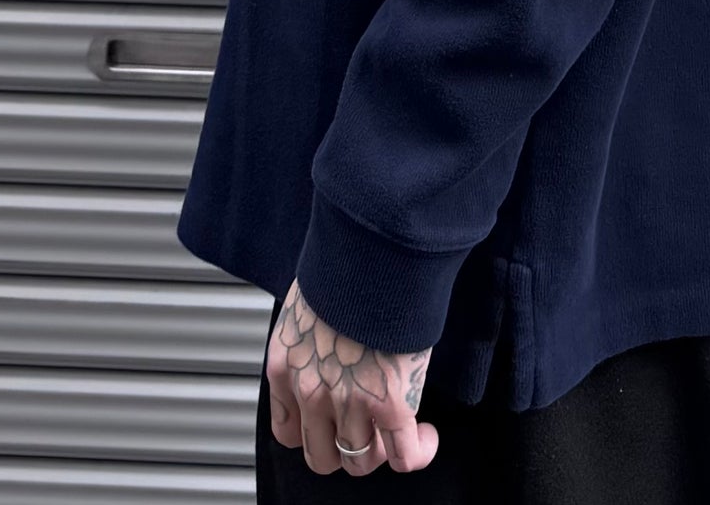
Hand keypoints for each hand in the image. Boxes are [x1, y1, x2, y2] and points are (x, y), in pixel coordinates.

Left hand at [266, 277, 439, 475]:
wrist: (375, 247)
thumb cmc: (346, 260)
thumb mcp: (308, 300)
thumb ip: (310, 335)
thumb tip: (332, 339)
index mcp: (284, 365)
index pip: (288, 432)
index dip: (316, 432)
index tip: (334, 420)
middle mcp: (310, 391)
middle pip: (323, 457)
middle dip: (347, 446)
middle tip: (369, 424)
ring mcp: (350, 401)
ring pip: (361, 461)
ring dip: (381, 449)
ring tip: (399, 427)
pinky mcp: (391, 403)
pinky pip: (404, 455)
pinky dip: (417, 451)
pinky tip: (425, 434)